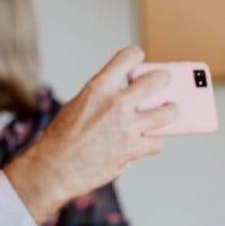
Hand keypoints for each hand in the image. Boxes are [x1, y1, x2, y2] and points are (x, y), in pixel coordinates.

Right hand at [4, 47, 176, 223]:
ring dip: (170, 111)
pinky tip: (147, 143)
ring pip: (167, 113)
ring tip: (169, 111)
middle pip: (157, 80)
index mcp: (98, 87)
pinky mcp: (132, 150)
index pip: (128, 56)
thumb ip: (100, 98)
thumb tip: (122, 97)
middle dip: (163, 79)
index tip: (139, 60)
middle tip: (163, 82)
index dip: (136, 56)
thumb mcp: (76, 106)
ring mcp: (127, 127)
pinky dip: (153, 143)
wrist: (55, 169)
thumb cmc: (61, 139)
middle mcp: (116, 103)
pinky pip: (157, 143)